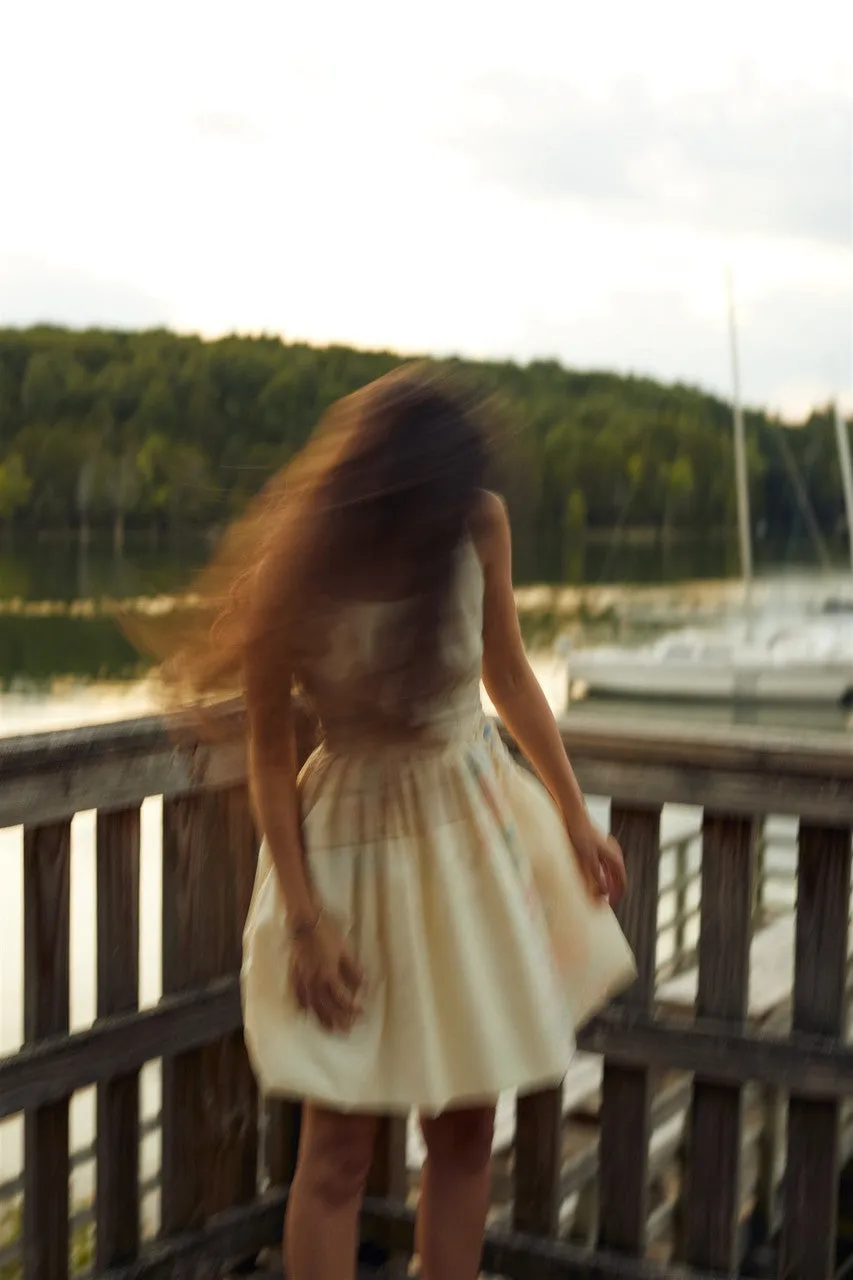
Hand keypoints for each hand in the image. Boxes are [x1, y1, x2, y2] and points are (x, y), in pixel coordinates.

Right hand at [289, 913, 364, 1031]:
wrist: (304, 922)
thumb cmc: (326, 933)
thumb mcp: (344, 950)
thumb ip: (352, 970)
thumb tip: (363, 985)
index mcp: (328, 975)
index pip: (342, 999)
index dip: (352, 1008)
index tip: (361, 1013)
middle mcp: (314, 981)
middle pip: (326, 1008)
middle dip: (337, 1021)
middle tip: (347, 1031)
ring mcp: (302, 980)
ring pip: (311, 1007)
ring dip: (321, 1020)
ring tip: (330, 1030)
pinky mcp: (294, 976)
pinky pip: (297, 998)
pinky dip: (303, 1008)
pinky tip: (307, 1013)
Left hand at [566, 815, 626, 904]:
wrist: (573, 813)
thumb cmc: (579, 833)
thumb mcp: (586, 857)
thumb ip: (595, 876)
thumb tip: (603, 893)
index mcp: (614, 857)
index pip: (621, 881)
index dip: (616, 894)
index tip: (610, 905)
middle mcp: (613, 852)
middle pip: (617, 876)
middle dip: (612, 890)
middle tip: (604, 902)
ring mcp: (605, 848)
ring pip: (610, 870)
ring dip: (606, 882)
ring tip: (598, 892)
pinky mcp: (597, 845)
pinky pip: (603, 863)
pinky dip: (600, 873)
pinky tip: (591, 877)